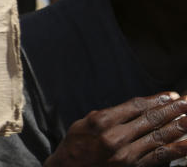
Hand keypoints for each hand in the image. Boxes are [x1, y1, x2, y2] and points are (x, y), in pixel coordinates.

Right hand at [46, 93, 186, 165]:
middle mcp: (115, 136)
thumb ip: (108, 115)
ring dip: (177, 126)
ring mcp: (125, 153)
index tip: (170, 95)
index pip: (136, 106)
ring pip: (157, 136)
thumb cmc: (75, 146)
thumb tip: (133, 108)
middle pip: (150, 119)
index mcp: (102, 121)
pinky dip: (175, 149)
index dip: (156, 99)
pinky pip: (158, 156)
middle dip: (171, 110)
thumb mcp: (84, 123)